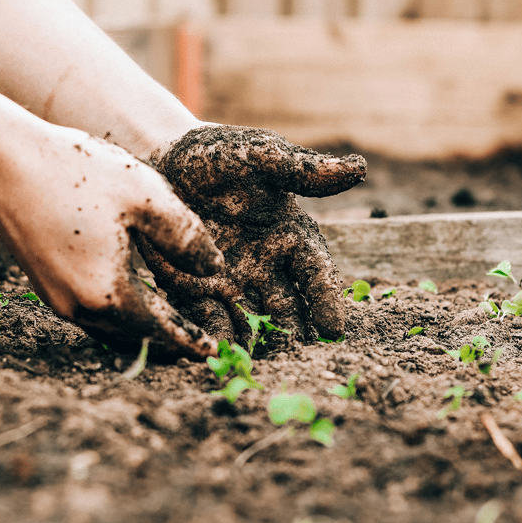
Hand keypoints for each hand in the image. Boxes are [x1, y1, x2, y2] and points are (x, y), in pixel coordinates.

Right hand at [0, 127, 224, 357]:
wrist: (2, 160)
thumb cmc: (76, 172)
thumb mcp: (146, 196)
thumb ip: (186, 237)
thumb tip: (214, 269)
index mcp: (108, 293)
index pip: (160, 330)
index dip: (189, 341)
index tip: (212, 353)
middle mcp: (78, 307)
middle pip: (133, 337)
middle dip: (166, 342)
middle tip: (196, 345)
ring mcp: (56, 298)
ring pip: (109, 329)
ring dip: (140, 331)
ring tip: (169, 326)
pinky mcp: (43, 283)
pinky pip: (90, 312)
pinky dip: (117, 314)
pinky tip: (130, 297)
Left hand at [137, 125, 365, 345]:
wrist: (162, 159)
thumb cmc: (219, 154)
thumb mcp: (260, 156)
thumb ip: (302, 169)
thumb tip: (359, 168)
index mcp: (291, 236)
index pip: (316, 273)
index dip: (326, 300)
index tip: (334, 328)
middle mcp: (266, 267)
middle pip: (288, 309)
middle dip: (294, 335)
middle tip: (298, 360)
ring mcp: (232, 282)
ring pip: (252, 322)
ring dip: (257, 345)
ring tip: (259, 368)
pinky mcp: (195, 290)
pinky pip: (209, 320)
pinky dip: (215, 338)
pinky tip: (216, 355)